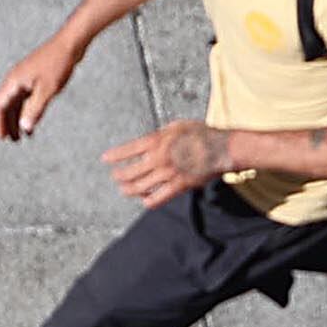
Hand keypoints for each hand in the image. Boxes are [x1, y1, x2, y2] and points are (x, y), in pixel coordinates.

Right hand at [0, 37, 81, 140]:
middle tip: (13, 141)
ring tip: (22, 136)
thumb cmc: (58, 64)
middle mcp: (15, 79)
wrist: (69, 44)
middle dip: (7, 123)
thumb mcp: (47, 90)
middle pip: (5, 105)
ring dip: (17, 119)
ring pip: (15, 103)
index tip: (2, 138)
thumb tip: (24, 127)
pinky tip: (33, 122)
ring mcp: (24, 78)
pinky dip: (27, 111)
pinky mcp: (34, 78)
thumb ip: (35, 110)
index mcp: (14, 81)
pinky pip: (25, 98)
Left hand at [104, 118, 230, 204]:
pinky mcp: (178, 186)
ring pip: (140, 186)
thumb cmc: (202, 134)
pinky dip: (149, 200)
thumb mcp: (177, 125)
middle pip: (130, 171)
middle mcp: (158, 157)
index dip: (114, 155)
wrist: (221, 148)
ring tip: (125, 190)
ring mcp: (167, 173)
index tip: (105, 159)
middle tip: (116, 177)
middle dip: (119, 176)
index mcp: (156, 140)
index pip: (128, 149)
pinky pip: (158, 198)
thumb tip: (150, 142)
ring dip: (129, 190)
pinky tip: (145, 200)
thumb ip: (161, 135)